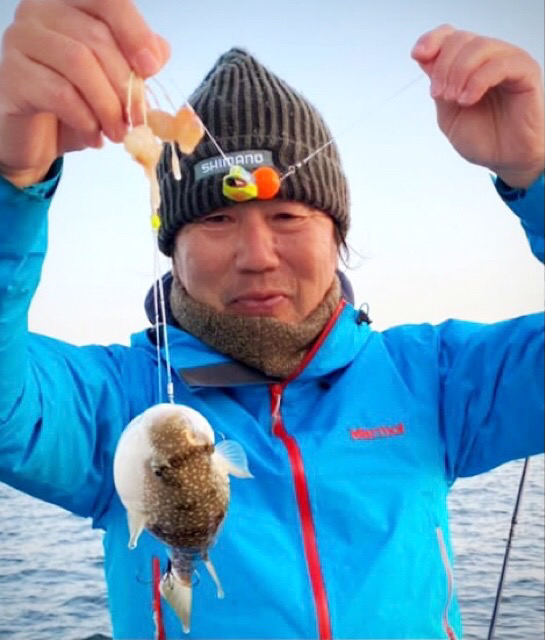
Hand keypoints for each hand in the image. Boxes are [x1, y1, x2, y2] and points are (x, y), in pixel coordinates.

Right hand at [0, 0, 169, 187]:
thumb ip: (137, 65)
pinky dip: (85, 119)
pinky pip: (58, 93)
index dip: (135, 32)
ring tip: (117, 132)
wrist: (37, 141)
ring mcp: (20, 40)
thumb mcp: (113, 85)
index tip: (151, 68)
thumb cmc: (75, 107)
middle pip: (96, 37)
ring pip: (78, 63)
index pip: (108, 0)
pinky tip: (93, 135)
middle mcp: (40, 12)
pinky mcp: (11, 76)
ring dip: (107, 105)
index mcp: (70, 4)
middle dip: (125, 86)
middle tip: (136, 119)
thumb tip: (160, 51)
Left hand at [411, 25, 543, 187]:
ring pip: (479, 46)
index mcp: (469, 65)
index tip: (417, 55)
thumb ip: (438, 86)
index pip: (450, 36)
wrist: (506, 160)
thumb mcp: (448, 114)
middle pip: (460, 39)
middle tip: (439, 94)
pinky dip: (478, 80)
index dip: (432, 40)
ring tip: (454, 100)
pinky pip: (501, 64)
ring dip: (458, 73)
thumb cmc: (482, 139)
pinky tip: (468, 100)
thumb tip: (424, 57)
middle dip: (442, 66)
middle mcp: (488, 59)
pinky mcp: (526, 72)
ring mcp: (508, 62)